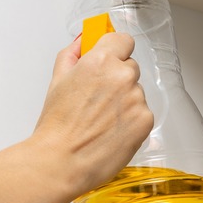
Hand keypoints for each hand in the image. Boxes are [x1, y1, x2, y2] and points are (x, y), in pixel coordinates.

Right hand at [31, 33, 152, 196]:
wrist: (63, 161)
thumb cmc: (57, 126)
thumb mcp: (57, 80)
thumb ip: (73, 54)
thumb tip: (83, 41)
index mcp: (100, 61)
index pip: (123, 40)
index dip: (115, 50)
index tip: (110, 58)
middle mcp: (122, 76)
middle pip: (130, 67)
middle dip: (117, 78)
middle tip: (97, 99)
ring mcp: (136, 98)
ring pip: (136, 91)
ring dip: (124, 101)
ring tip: (101, 120)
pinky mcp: (145, 120)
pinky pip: (142, 112)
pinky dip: (131, 120)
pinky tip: (111, 131)